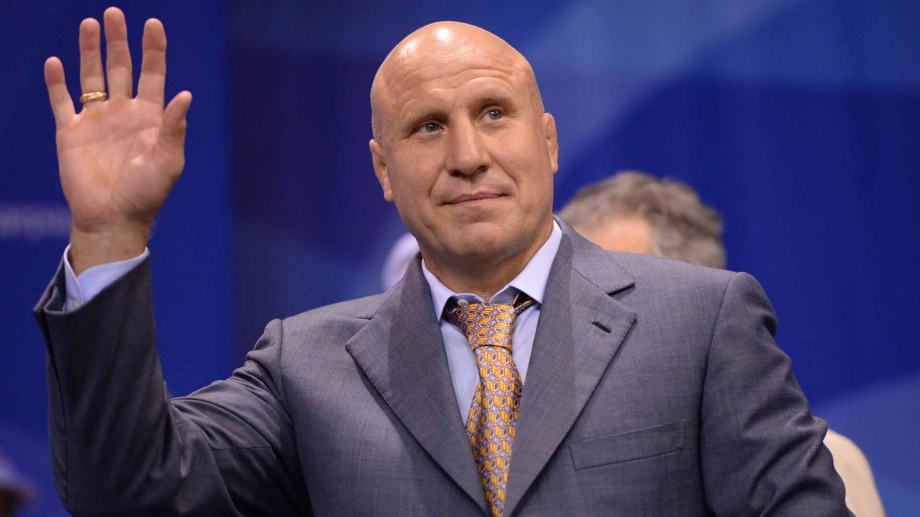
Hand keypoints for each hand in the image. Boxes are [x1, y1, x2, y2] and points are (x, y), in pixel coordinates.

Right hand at [44, 7, 191, 273]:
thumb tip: (186, 95)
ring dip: (90, 51)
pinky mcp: (70, 133)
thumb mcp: (168, 162)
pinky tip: (55, 62)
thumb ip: (174, 128)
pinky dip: (57, 82)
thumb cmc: (146, 195)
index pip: (153, 74)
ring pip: (92, 77)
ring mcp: (96, 120)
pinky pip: (62, 101)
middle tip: (115, 13)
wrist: (113, 219)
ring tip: (90, 24)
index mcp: (150, 117)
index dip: (153, 49)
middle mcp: (123, 113)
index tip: (152, 23)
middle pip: (120, 67)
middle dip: (118, 41)